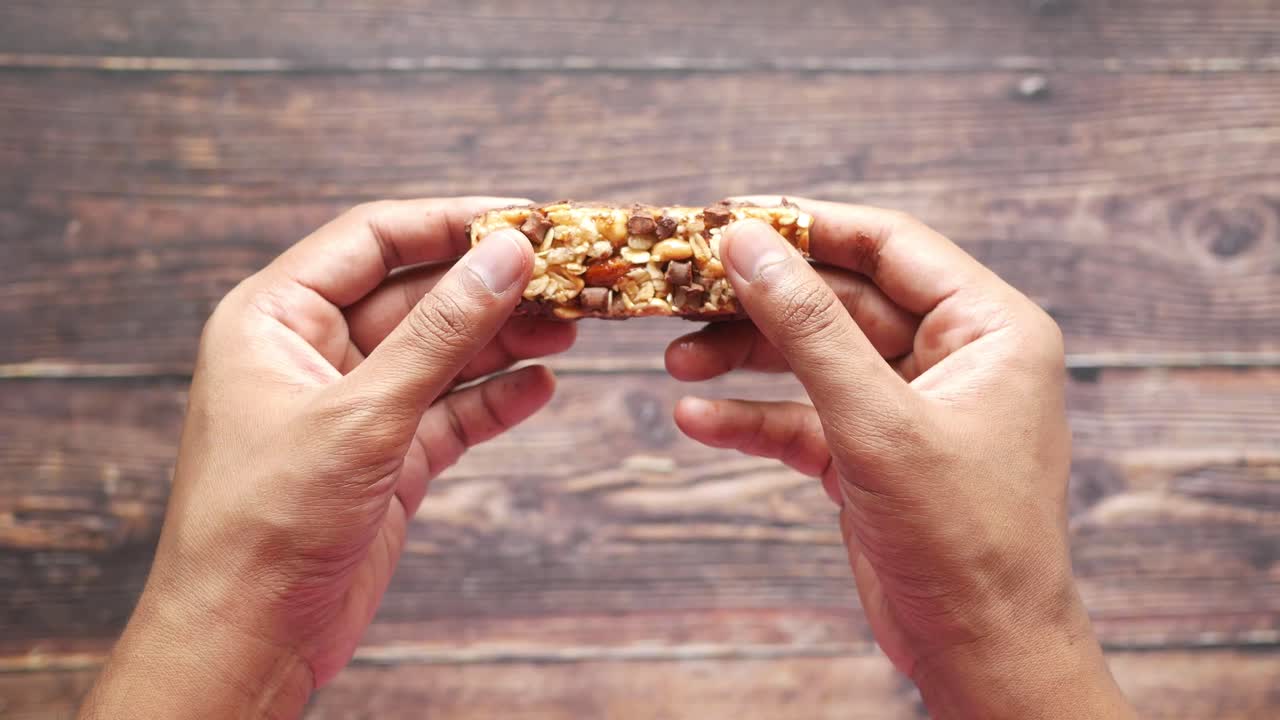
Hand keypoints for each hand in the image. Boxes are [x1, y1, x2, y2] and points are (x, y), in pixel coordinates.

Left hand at [81, 198, 573, 717]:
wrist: (247, 639)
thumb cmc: (268, 522)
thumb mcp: (361, 413)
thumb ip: (440, 332)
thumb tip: (506, 254)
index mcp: (275, 317)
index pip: (372, 240)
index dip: (450, 222)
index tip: (526, 216)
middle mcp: (313, 352)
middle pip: (417, 295)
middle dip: (489, 286)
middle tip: (566, 274)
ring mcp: (353, 406)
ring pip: (440, 353)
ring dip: (503, 340)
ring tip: (571, 326)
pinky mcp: (385, 458)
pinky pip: (450, 411)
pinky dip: (495, 399)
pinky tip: (542, 385)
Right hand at [666, 198, 1135, 718]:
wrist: (980, 652)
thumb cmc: (963, 538)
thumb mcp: (878, 421)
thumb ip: (808, 328)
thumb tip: (746, 243)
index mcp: (988, 327)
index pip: (887, 246)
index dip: (806, 227)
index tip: (727, 220)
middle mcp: (951, 356)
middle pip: (838, 301)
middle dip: (760, 304)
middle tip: (683, 293)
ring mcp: (907, 406)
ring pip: (813, 359)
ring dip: (746, 359)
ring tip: (679, 360)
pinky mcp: (871, 455)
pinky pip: (804, 418)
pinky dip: (753, 418)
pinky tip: (697, 419)